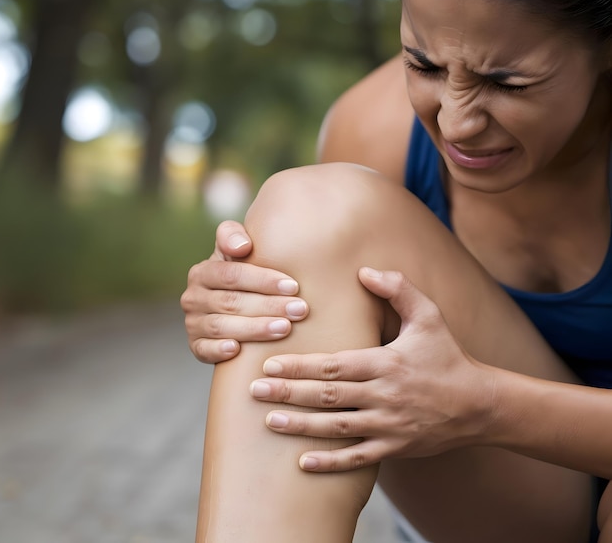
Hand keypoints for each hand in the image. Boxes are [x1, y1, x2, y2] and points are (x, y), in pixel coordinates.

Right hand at [181, 220, 309, 362]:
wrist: (232, 303)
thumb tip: (243, 246)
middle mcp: (193, 297)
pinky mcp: (196, 346)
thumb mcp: (239, 251)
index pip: (232, 274)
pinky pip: (204, 349)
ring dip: (255, 328)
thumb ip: (234, 236)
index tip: (293, 286)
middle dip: (268, 306)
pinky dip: (219, 350)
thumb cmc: (245, 273)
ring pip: (222, 326)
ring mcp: (193, 323)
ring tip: (285, 328)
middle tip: (299, 310)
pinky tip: (239, 351)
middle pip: (231, 302)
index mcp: (203, 272)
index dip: (263, 280)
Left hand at [249, 268, 493, 470]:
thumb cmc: (448, 356)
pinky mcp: (396, 448)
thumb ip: (398, 289)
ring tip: (269, 420)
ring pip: (337, 428)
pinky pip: (358, 458)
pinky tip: (303, 461)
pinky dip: (331, 462)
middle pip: (328, 396)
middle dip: (289, 393)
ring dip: (301, 425)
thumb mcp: (429, 316)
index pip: (334, 365)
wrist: (479, 404)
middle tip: (254, 391)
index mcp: (386, 363)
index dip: (301, 366)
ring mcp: (389, 425)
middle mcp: (384, 396)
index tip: (270, 364)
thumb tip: (364, 271)